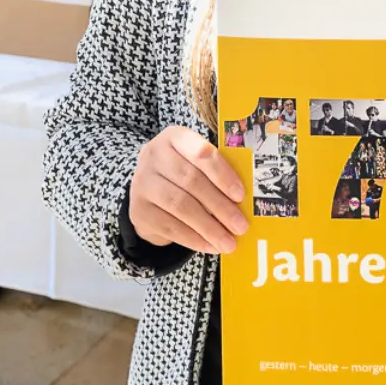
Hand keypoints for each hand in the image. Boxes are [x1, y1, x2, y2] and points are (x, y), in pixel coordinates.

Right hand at [128, 126, 248, 253]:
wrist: (149, 192)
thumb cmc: (183, 175)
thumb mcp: (197, 164)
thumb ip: (217, 174)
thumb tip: (246, 201)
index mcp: (175, 138)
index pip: (201, 152)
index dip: (223, 174)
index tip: (241, 195)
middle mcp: (154, 156)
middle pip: (192, 182)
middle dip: (220, 206)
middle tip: (241, 226)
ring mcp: (143, 183)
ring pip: (181, 206)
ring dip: (209, 227)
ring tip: (229, 242)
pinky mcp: (139, 210)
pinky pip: (170, 227)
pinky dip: (194, 239)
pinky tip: (210, 246)